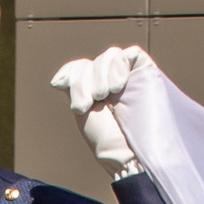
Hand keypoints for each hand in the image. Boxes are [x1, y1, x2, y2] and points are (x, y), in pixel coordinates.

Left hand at [52, 46, 152, 173]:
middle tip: (90, 103)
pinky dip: (118, 65)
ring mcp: (130, 75)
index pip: (80, 67)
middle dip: (85, 82)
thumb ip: (74, 88)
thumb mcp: (82, 110)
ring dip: (100, 76)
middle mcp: (113, 80)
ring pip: (109, 55)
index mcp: (96, 89)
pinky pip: (129, 53)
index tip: (77, 102)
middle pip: (92, 62)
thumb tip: (58, 79)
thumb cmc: (106, 138)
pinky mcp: (146, 72)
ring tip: (105, 96)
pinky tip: (118, 85)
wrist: (127, 151)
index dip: (74, 75)